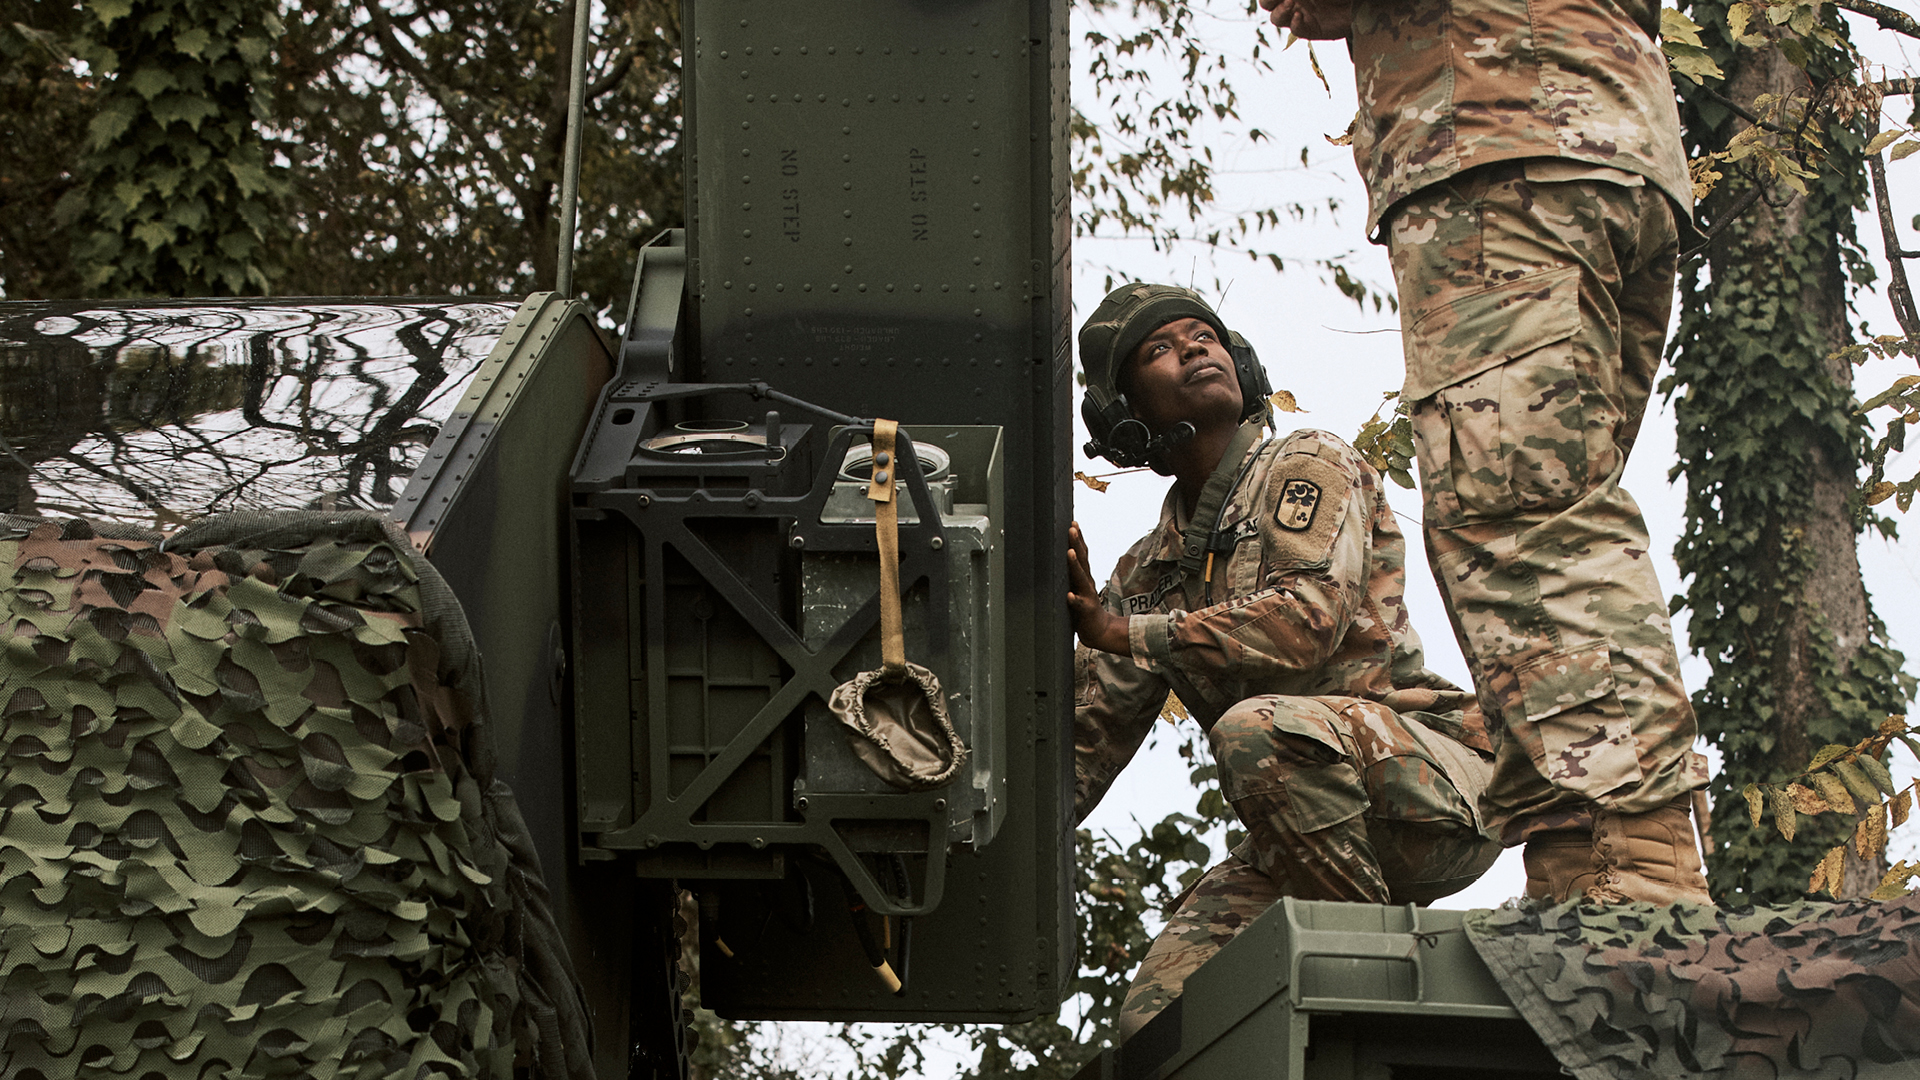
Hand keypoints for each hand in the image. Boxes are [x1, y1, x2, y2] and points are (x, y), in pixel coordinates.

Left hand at [1068, 521, 1131, 656]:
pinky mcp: (1085, 611)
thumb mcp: (1078, 588)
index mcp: (1083, 577)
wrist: (1100, 631)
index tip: (1073, 522)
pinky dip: (1073, 599)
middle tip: (1072, 527)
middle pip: (1082, 560)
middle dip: (1076, 543)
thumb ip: (1072, 575)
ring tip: (1069, 552)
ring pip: (1080, 578)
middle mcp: (1086, 583)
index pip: (1081, 554)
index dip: (1078, 538)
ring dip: (1075, 565)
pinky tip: (1069, 595)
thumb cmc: (1084, 608)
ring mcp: (1087, 596)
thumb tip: (1062, 557)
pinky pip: (1078, 605)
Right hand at [1259, 0, 1351, 38]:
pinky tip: (1301, 16)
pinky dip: (1295, 24)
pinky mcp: (1312, 30)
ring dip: (1280, 11)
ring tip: (1291, 3)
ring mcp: (1302, 16)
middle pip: (1267, 5)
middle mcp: (1294, 2)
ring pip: (1277, 19)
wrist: (1359, 4)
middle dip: (1269, 1)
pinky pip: (1296, 31)